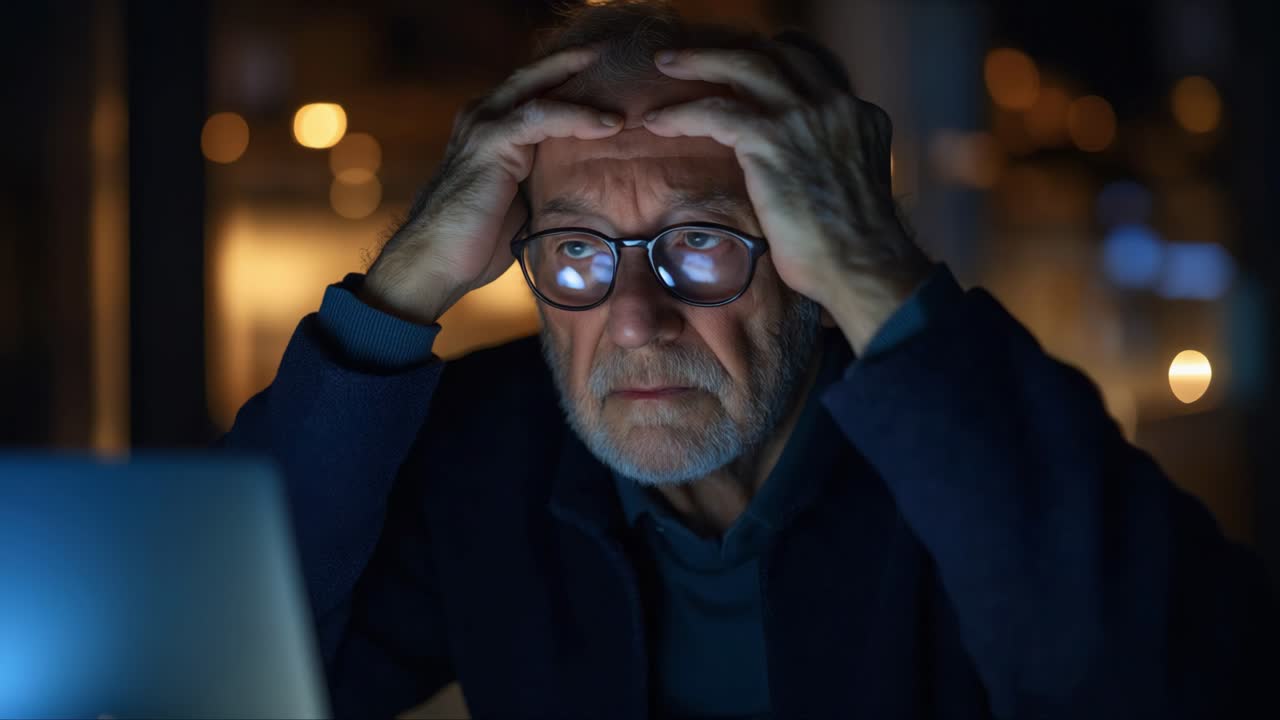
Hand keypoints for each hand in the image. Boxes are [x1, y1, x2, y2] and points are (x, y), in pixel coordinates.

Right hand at [362, 47, 623, 324]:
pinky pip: (540, 116)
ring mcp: (483, 125)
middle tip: (616, 64)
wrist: (439, 260)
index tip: (611, 89)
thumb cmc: (477, 239)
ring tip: (624, 108)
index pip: (532, 93)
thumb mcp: (518, 199)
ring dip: (585, 95)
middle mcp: (482, 116)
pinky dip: (577, 116)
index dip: (568, 85)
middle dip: (575, 66)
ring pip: (539, 90)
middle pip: (534, 77)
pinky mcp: (490, 141)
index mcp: (489, 128)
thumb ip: (539, 178)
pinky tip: (607, 125)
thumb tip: (582, 182)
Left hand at [641, 43, 933, 351]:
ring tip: (666, 64)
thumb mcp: (847, 190)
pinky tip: (658, 122)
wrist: (861, 266)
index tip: (738, 69)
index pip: (809, 71)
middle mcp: (835, 106)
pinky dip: (682, 114)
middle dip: (728, 50)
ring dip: (699, 61)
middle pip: (776, 54)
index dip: (771, 64)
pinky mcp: (772, 140)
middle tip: (689, 56)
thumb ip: (824, 164)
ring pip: (744, 66)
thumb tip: (793, 173)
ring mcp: (804, 118)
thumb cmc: (850, 250)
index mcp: (859, 117)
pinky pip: (715, 111)